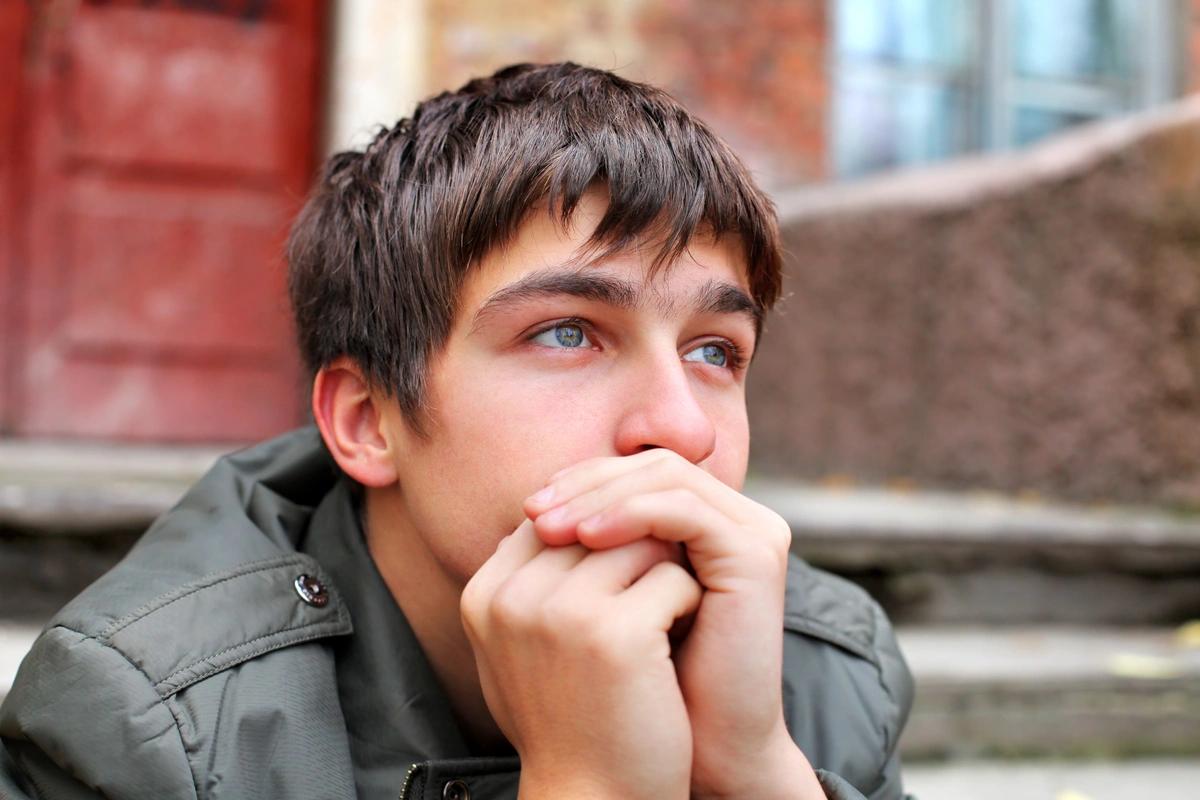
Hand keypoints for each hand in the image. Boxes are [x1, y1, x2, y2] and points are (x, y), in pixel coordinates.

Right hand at [460, 519, 700, 799]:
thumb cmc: (571, 721)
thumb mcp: (525, 646)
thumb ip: (530, 579)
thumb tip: (552, 507)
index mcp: (484, 594)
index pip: (555, 516)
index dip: (601, 538)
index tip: (623, 579)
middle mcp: (512, 596)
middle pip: (598, 520)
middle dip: (637, 548)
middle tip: (656, 593)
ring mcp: (559, 612)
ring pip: (640, 539)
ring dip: (665, 571)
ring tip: (666, 616)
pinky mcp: (613, 633)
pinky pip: (673, 578)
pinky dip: (687, 605)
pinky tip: (677, 644)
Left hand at [524, 450, 824, 798]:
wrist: (705, 749)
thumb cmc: (650, 684)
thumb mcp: (607, 605)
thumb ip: (586, 556)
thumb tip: (526, 515)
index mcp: (703, 524)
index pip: (635, 472)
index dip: (581, 482)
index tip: (528, 511)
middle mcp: (733, 518)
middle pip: (649, 465)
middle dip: (585, 483)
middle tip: (532, 511)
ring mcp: (751, 531)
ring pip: (665, 476)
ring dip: (599, 495)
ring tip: (549, 526)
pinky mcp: (756, 552)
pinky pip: (684, 509)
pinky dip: (630, 514)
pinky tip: (586, 538)